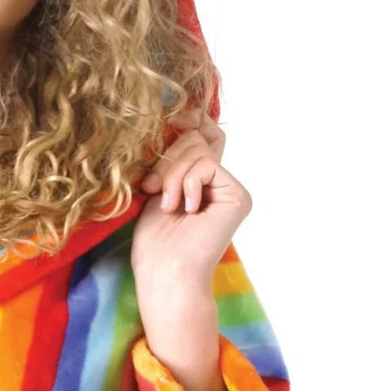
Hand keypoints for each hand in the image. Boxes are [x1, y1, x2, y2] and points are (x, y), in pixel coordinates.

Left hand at [132, 107, 251, 291]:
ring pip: (199, 149)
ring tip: (167, 204)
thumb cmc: (154, 240)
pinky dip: (187, 183)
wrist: (164, 271)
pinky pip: (207, 164)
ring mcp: (232, 190)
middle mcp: (221, 184)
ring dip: (172, 175)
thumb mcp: (156, 187)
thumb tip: (181, 119)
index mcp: (202, 181)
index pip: (200, 135)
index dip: (186, 122)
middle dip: (167, 159)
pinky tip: (186, 209)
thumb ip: (173, 158)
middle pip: (196, 138)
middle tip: (151, 188)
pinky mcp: (239, 197)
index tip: (167, 122)